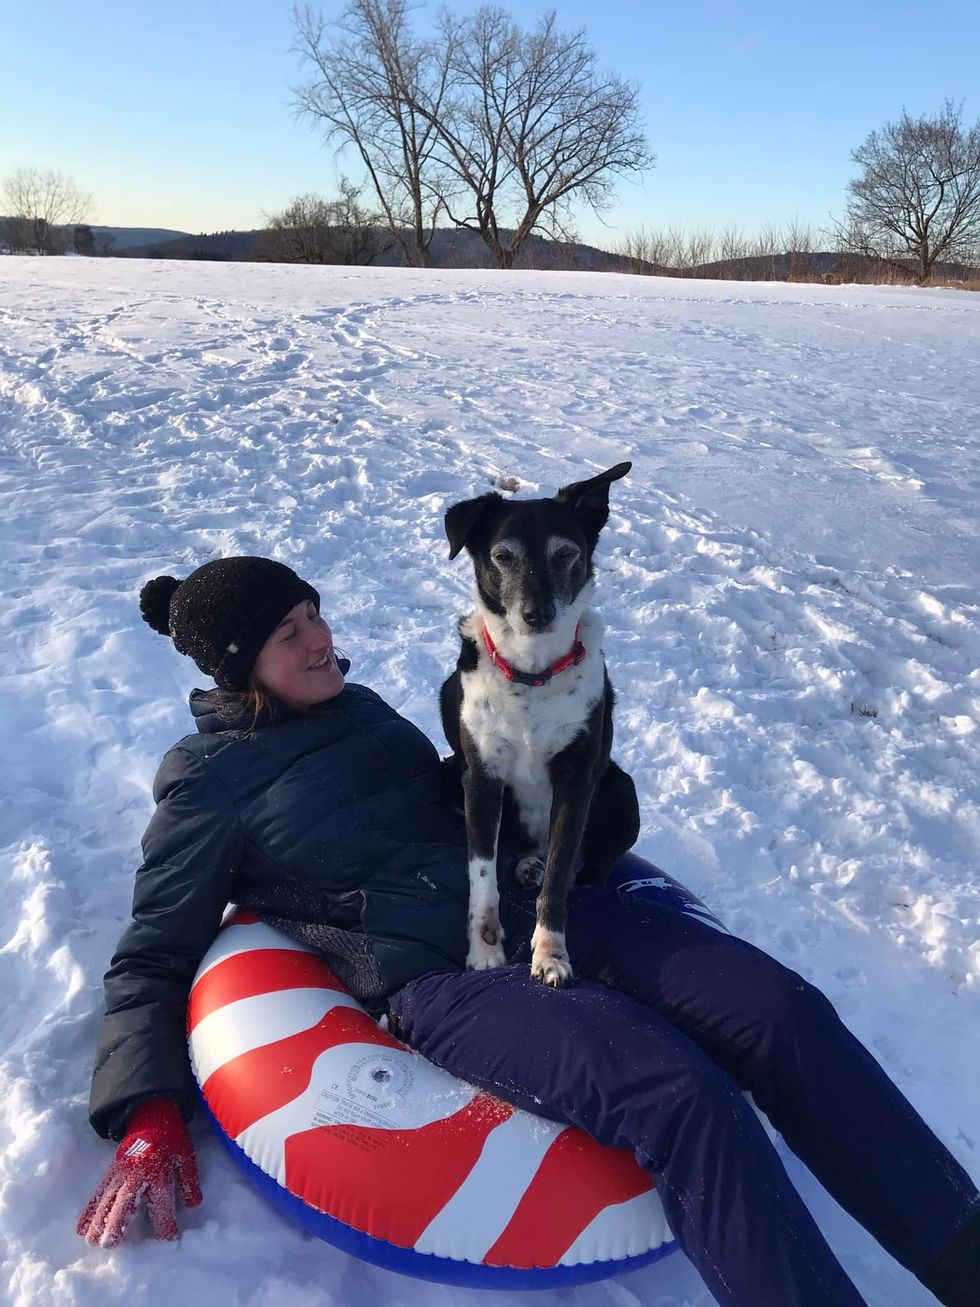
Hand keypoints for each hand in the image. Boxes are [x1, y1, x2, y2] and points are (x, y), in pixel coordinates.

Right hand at [77, 1099, 201, 1246]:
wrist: (150, 1114)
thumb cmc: (171, 1138)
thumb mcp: (186, 1155)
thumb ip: (189, 1180)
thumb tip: (193, 1205)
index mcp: (158, 1169)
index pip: (161, 1200)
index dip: (165, 1221)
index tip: (167, 1239)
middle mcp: (136, 1173)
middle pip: (126, 1200)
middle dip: (117, 1222)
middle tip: (109, 1244)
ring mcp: (119, 1173)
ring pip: (107, 1199)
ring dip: (98, 1220)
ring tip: (92, 1242)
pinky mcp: (109, 1172)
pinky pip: (98, 1193)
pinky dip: (89, 1210)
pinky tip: (80, 1228)